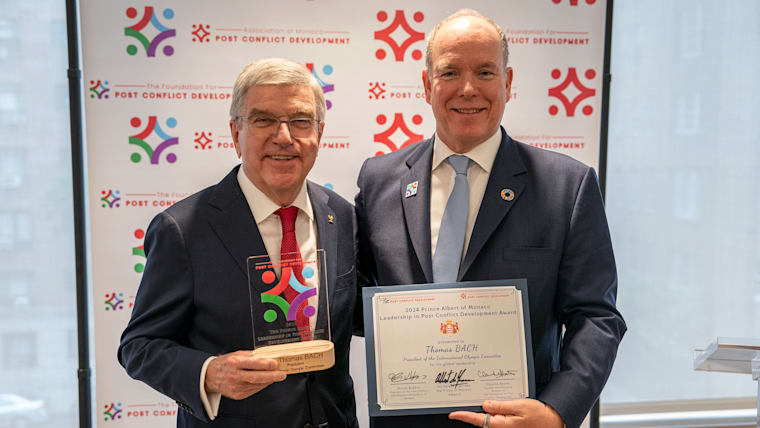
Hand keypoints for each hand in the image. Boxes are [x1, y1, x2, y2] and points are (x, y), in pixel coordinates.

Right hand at [204, 350, 286, 399]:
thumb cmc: (225, 363)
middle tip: (282, 374)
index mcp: (233, 362)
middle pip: (255, 377)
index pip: (251, 363)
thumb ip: (251, 356)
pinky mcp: (237, 395)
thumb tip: (267, 356)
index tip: (275, 363)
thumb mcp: (236, 355)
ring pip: (256, 385)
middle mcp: (234, 375)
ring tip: (277, 376)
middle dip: (271, 376)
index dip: (264, 364)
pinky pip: (253, 390)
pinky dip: (262, 385)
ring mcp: (235, 387)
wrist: (210, 376)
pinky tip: (266, 381)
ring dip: (268, 380)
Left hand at [449, 399, 563, 427]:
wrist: (552, 421)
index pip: (479, 420)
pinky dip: (491, 410)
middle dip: (471, 411)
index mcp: (502, 424)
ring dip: (481, 410)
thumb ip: (501, 405)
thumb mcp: (520, 406)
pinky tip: (490, 402)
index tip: (452, 413)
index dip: (465, 416)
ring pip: (488, 417)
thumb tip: (485, 404)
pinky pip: (495, 417)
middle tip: (460, 401)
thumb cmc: (539, 415)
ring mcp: (504, 426)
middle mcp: (501, 427)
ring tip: (474, 399)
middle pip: (481, 419)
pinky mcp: (508, 424)